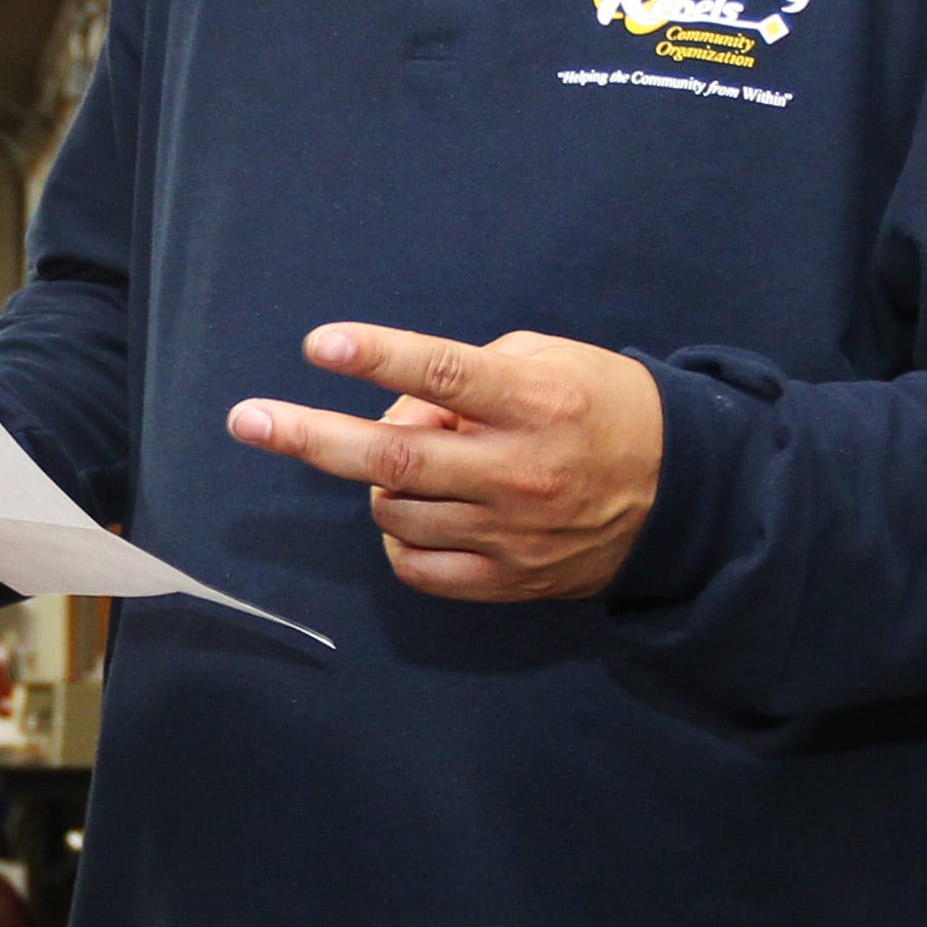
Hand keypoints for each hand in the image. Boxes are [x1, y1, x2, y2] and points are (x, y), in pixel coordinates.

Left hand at [228, 324, 666, 601]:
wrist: (678, 495)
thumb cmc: (598, 408)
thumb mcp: (545, 361)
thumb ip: (462, 376)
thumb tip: (390, 407)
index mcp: (536, 401)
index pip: (445, 374)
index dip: (378, 357)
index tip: (319, 345)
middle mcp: (520, 469)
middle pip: (395, 457)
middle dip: (310, 436)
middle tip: (248, 420)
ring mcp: (512, 533)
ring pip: (394, 509)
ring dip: (377, 480)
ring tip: (415, 461)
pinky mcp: (508, 581)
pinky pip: (415, 566)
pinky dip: (398, 536)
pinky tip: (418, 512)